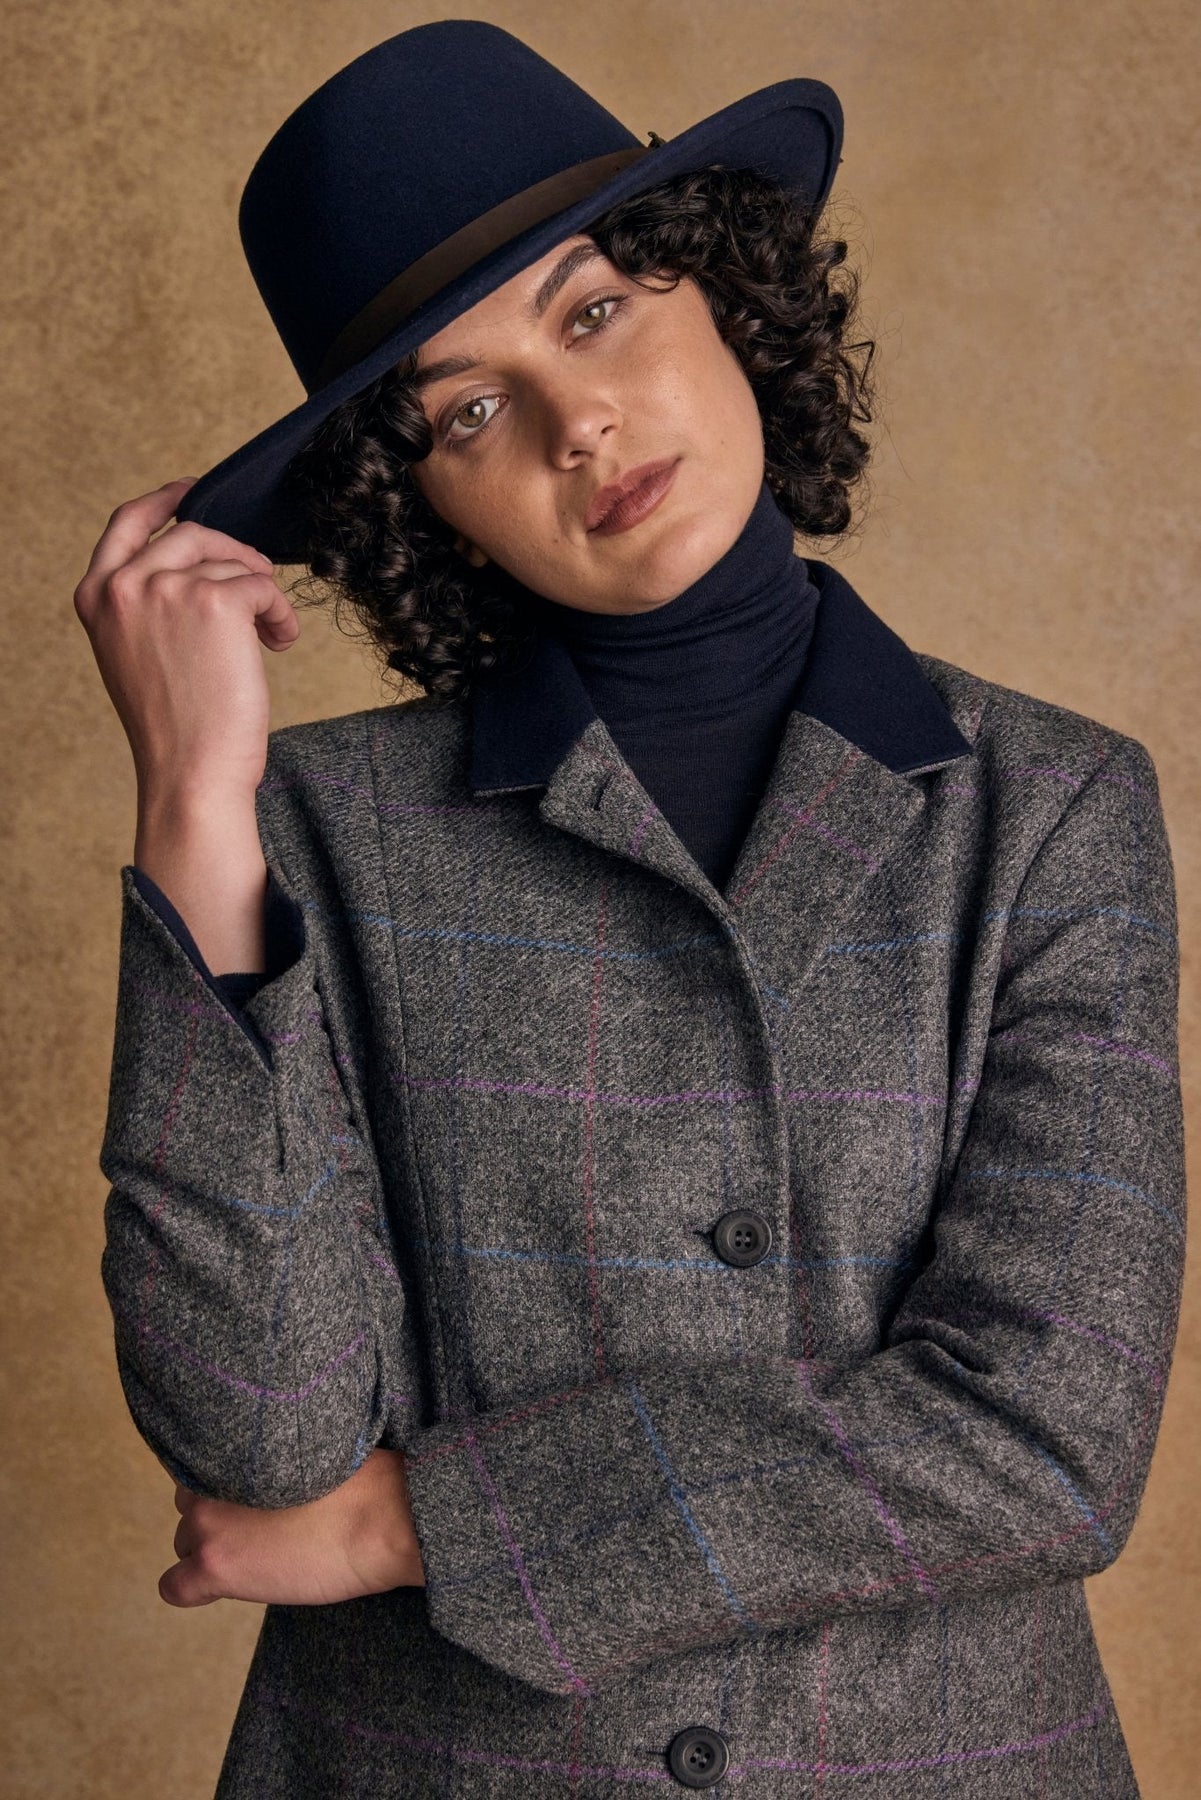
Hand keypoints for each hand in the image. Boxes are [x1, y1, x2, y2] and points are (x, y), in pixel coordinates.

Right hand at [74, 477, 298, 799]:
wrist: (190, 773)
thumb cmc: (174, 728)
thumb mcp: (137, 654)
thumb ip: (148, 604)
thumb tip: (199, 565)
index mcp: (96, 596)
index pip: (127, 523)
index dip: (164, 501)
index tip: (193, 491)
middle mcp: (124, 585)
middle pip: (192, 532)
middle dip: (235, 557)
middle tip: (260, 593)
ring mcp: (166, 588)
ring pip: (233, 562)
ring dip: (262, 594)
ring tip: (270, 635)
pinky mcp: (214, 600)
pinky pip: (263, 584)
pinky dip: (281, 612)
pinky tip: (279, 644)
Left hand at [159, 1449, 425, 1607]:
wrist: (382, 1519)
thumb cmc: (362, 1484)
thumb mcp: (307, 1452)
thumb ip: (269, 1461)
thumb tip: (261, 1476)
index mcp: (235, 1449)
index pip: (204, 1472)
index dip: (230, 1492)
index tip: (254, 1504)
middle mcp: (212, 1481)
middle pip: (191, 1508)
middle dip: (219, 1521)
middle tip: (261, 1532)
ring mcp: (208, 1525)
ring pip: (185, 1544)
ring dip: (213, 1551)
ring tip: (258, 1558)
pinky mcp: (215, 1567)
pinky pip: (174, 1587)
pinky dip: (192, 1590)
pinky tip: (218, 1588)